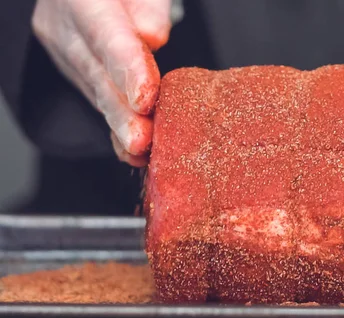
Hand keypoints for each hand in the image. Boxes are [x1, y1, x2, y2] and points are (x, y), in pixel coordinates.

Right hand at [32, 0, 173, 166]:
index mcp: (81, 0)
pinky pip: (98, 100)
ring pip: (97, 94)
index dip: (127, 70)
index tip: (145, 100)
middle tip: (141, 141)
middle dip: (121, 113)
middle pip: (96, 75)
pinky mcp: (77, 72)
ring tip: (141, 152)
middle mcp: (67, 29)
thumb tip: (152, 38)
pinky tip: (132, 151)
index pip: (106, 37)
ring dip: (121, 127)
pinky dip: (117, 127)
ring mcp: (67, 53)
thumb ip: (149, 6)